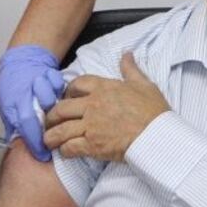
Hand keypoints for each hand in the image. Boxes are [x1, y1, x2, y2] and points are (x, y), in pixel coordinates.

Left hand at [0, 45, 65, 161]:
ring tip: (53, 113)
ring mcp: (38, 81)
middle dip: (47, 128)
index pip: (25, 124)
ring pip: (49, 98)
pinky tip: (59, 96)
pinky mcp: (50, 74)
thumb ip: (14, 126)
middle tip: (52, 137)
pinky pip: (58, 84)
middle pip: (39, 112)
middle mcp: (25, 91)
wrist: (21, 62)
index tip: (42, 153)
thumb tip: (17, 148)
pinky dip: (59, 91)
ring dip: (52, 107)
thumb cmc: (14, 87)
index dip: (35, 141)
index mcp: (12, 102)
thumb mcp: (7, 107)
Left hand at [44, 53, 169, 160]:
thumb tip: (127, 54)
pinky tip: (64, 152)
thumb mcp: (144, 84)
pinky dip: (65, 151)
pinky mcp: (93, 145)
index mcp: (104, 88)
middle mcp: (93, 105)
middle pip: (61, 108)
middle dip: (51, 116)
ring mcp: (91, 125)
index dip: (68, 91)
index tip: (66, 98)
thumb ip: (131, 69)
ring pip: (61, 130)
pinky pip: (71, 147)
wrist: (159, 135)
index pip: (77, 84)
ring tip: (48, 141)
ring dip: (51, 136)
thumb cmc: (154, 111)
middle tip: (50, 122)